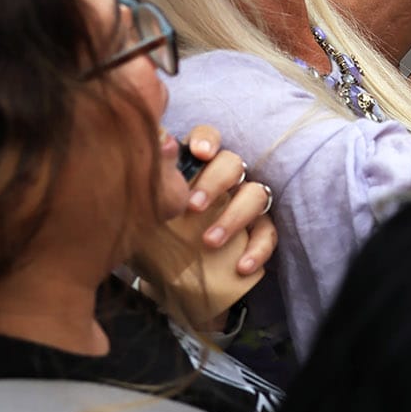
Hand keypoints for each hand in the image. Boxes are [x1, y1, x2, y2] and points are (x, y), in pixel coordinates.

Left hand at [147, 125, 276, 323]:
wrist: (163, 273)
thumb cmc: (153, 231)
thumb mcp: (144, 209)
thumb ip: (145, 186)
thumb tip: (142, 158)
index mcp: (197, 165)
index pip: (209, 138)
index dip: (207, 140)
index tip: (199, 154)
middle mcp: (227, 178)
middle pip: (234, 164)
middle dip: (214, 182)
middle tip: (192, 206)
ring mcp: (247, 202)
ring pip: (256, 195)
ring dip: (233, 217)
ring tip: (209, 242)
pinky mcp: (260, 229)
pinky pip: (268, 233)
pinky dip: (258, 249)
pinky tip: (241, 266)